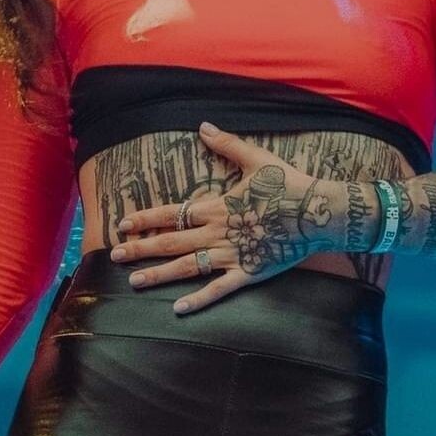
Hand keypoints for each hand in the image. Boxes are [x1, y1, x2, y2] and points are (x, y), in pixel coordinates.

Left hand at [110, 121, 342, 313]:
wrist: (320, 212)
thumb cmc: (289, 184)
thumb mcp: (257, 159)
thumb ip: (227, 145)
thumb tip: (203, 126)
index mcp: (216, 206)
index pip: (171, 213)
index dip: (145, 218)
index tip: (123, 223)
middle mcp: (218, 232)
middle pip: (171, 241)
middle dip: (141, 248)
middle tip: (115, 255)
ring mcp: (232, 254)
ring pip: (188, 267)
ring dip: (159, 274)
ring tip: (134, 281)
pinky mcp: (249, 273)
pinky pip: (219, 289)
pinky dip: (198, 299)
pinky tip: (178, 309)